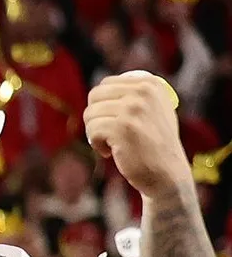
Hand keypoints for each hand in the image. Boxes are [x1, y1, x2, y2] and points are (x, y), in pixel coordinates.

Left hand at [85, 70, 192, 197]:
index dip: (100, 104)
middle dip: (94, 116)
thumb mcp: (153, 110)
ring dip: (94, 132)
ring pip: (90, 114)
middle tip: (105, 132)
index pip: (106, 84)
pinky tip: (109, 152)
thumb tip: (101, 87)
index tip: (111, 120)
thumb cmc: (154, 144)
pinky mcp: (122, 127)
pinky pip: (92, 130)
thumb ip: (135, 95)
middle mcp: (143, 92)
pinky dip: (96, 144)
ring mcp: (133, 109)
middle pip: (94, 96)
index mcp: (150, 84)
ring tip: (110, 143)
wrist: (166, 172)